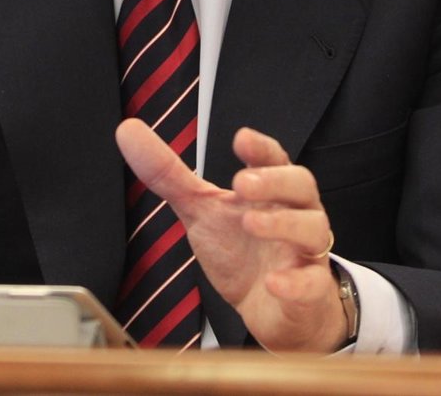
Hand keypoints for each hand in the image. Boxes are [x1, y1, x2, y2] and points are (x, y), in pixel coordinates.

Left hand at [115, 118, 345, 352]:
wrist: (270, 311)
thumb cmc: (240, 251)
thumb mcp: (200, 210)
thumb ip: (168, 173)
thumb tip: (127, 130)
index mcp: (270, 190)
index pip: (273, 159)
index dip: (261, 148)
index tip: (241, 139)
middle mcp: (294, 213)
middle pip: (301, 185)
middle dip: (274, 181)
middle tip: (241, 182)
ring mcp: (305, 252)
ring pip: (313, 229)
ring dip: (284, 224)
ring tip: (249, 222)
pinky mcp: (310, 292)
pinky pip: (312, 283)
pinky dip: (296, 281)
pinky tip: (274, 282)